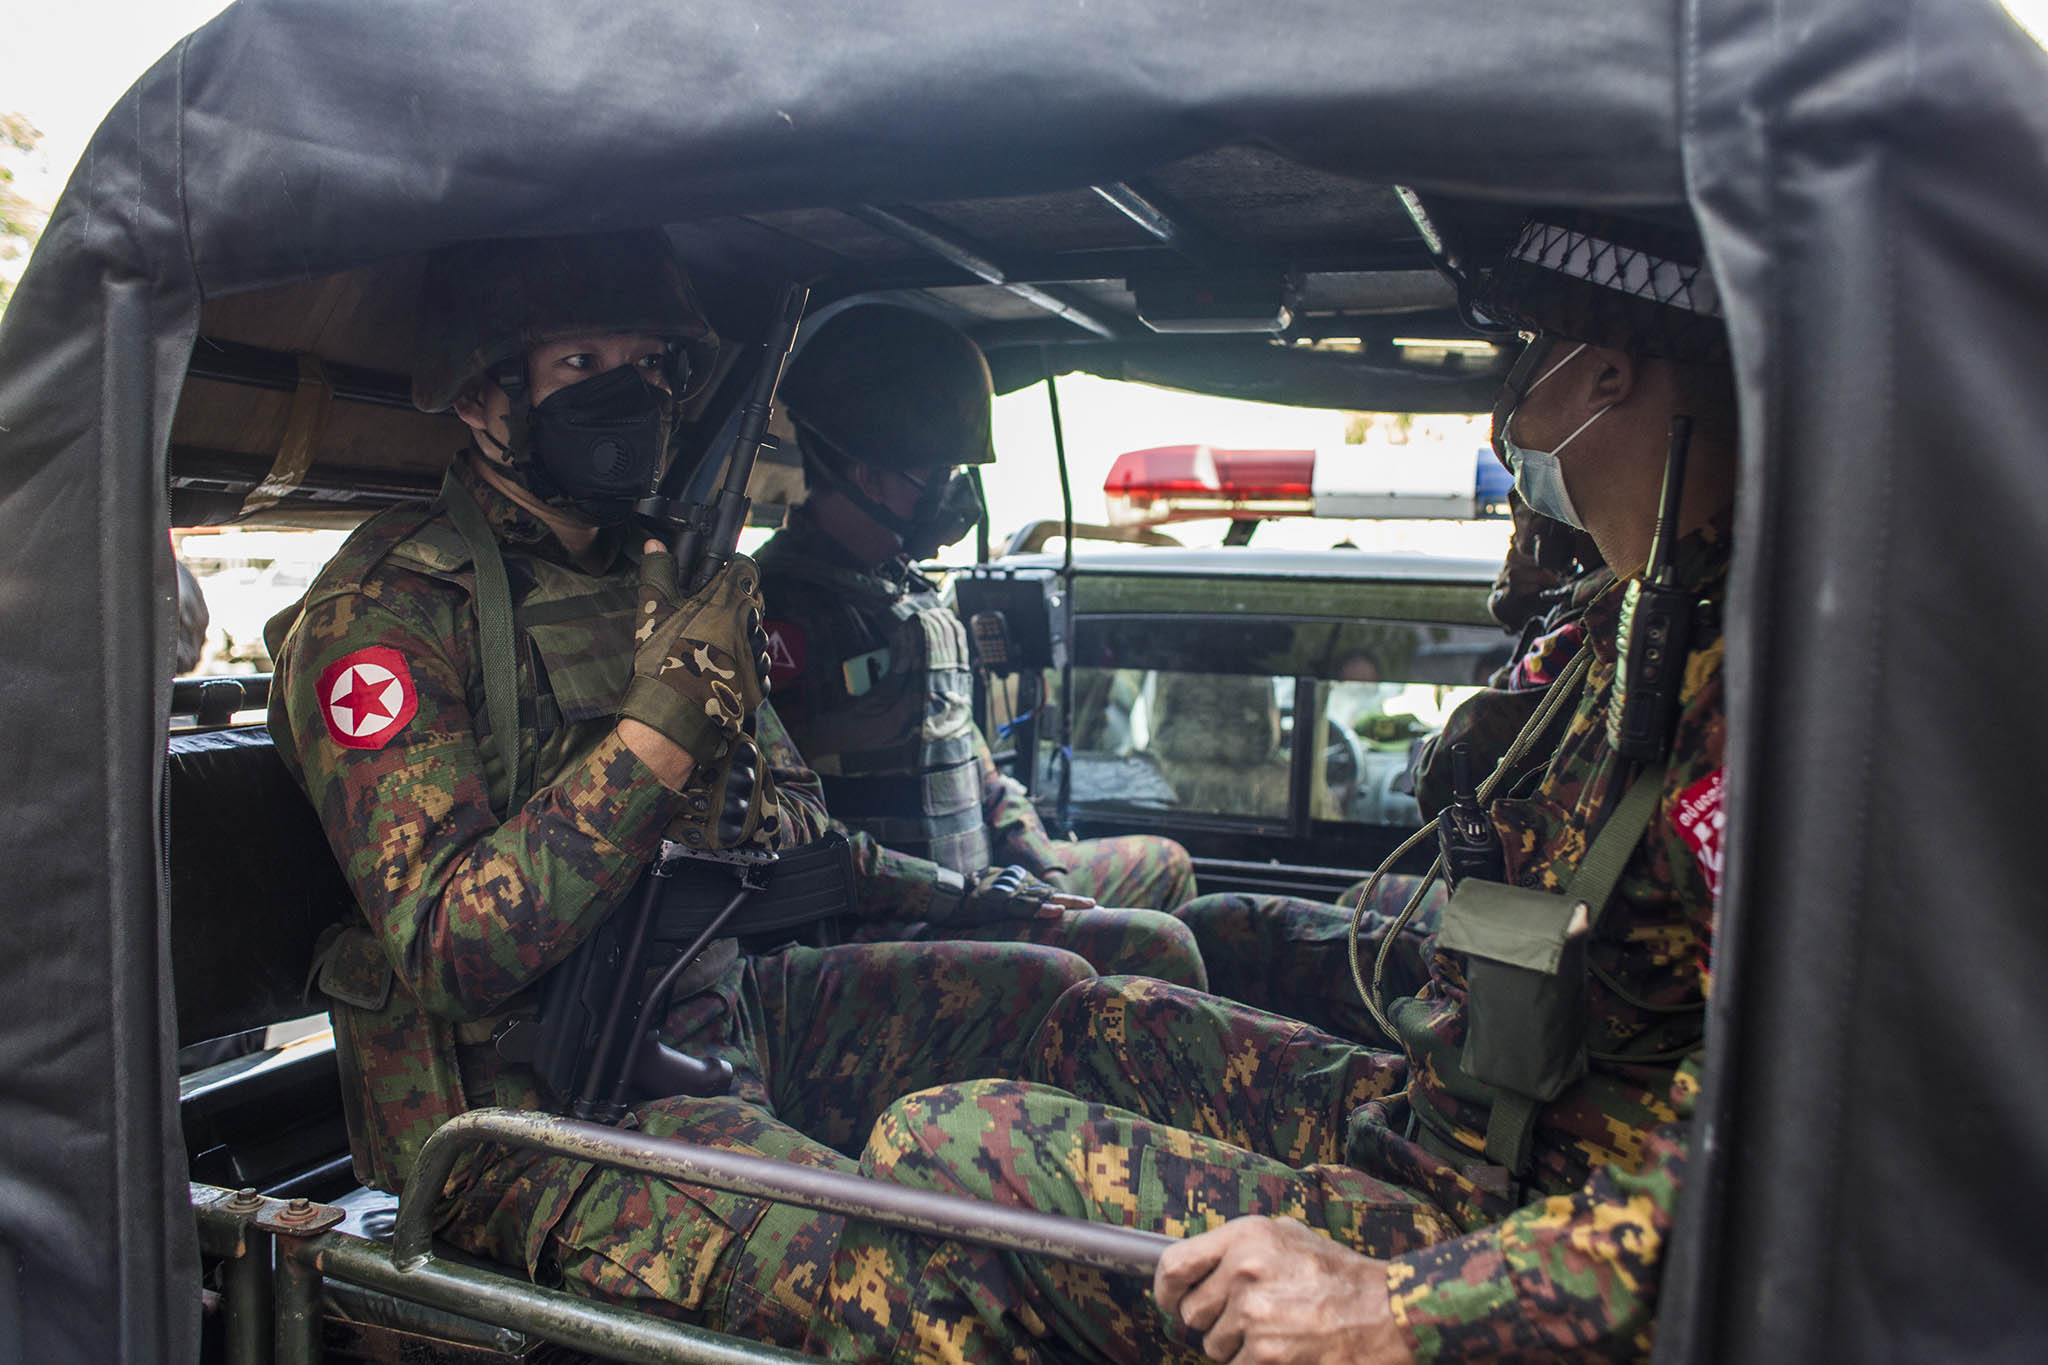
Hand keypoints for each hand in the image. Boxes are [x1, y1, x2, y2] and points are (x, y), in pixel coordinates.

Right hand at [618, 546, 771, 765]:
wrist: (673, 711)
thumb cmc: (662, 656)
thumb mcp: (655, 608)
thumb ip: (659, 571)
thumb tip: (654, 544)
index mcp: (729, 599)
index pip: (747, 569)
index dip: (735, 569)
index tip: (722, 576)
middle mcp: (751, 623)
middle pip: (753, 603)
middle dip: (735, 605)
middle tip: (707, 618)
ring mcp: (758, 655)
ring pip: (756, 635)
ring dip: (740, 637)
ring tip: (709, 650)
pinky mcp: (759, 683)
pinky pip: (756, 666)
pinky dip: (742, 666)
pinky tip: (719, 672)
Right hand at [949, 865, 1086, 923]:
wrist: (950, 895)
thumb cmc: (971, 894)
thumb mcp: (997, 893)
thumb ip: (1014, 896)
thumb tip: (1028, 902)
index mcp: (1021, 885)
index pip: (1050, 893)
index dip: (1071, 901)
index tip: (1092, 908)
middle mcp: (1020, 886)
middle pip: (1054, 893)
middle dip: (1077, 903)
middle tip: (1101, 909)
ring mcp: (1012, 894)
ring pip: (1045, 898)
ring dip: (1067, 903)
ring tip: (1089, 906)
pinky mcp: (1001, 904)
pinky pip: (1024, 908)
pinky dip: (1041, 909)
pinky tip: (1056, 911)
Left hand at [1154, 1217, 1411, 1364]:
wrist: (1381, 1312)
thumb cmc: (1334, 1273)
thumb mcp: (1285, 1235)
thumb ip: (1238, 1245)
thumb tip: (1196, 1263)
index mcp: (1245, 1237)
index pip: (1174, 1264)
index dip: (1165, 1289)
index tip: (1170, 1300)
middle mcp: (1243, 1271)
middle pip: (1190, 1312)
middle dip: (1212, 1320)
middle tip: (1245, 1317)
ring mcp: (1253, 1314)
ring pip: (1212, 1345)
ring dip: (1235, 1345)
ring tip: (1272, 1330)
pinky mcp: (1265, 1354)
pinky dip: (1253, 1363)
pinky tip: (1282, 1348)